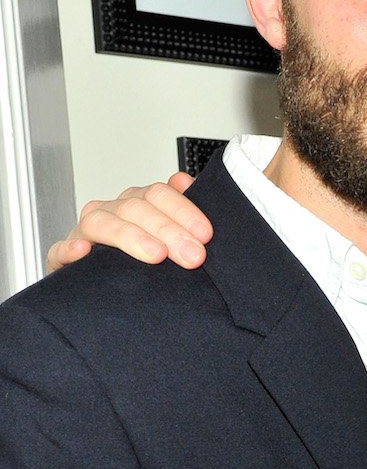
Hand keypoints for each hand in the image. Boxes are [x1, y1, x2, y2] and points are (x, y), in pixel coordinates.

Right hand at [46, 172, 212, 272]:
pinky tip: (84, 252)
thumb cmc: (141, 257)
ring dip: (131, 237)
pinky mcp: (62, 259)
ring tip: (156, 255)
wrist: (105, 288)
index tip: (205, 234)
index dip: (184, 211)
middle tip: (192, 255)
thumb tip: (185, 181)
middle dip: (168, 230)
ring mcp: (84, 234)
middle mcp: (110, 211)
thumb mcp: (168, 233)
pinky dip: (69, 249)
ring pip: (101, 223)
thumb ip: (179, 206)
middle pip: (135, 208)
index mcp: (136, 202)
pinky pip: (58, 250)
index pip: (159, 194)